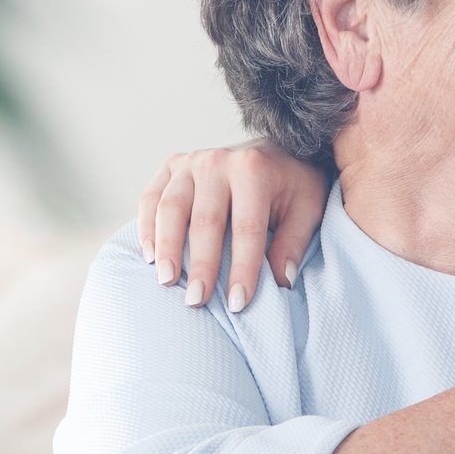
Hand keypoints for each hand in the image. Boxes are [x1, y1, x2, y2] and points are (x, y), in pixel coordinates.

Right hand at [138, 140, 330, 310]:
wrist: (277, 150)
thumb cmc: (293, 186)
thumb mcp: (307, 208)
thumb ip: (293, 242)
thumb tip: (282, 280)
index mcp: (255, 170)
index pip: (247, 228)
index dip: (242, 268)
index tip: (238, 303)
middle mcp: (219, 162)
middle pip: (205, 221)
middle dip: (201, 265)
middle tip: (196, 300)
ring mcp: (191, 161)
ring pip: (170, 209)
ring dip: (167, 248)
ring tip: (167, 282)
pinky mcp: (172, 165)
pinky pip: (151, 198)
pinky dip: (146, 228)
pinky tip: (150, 258)